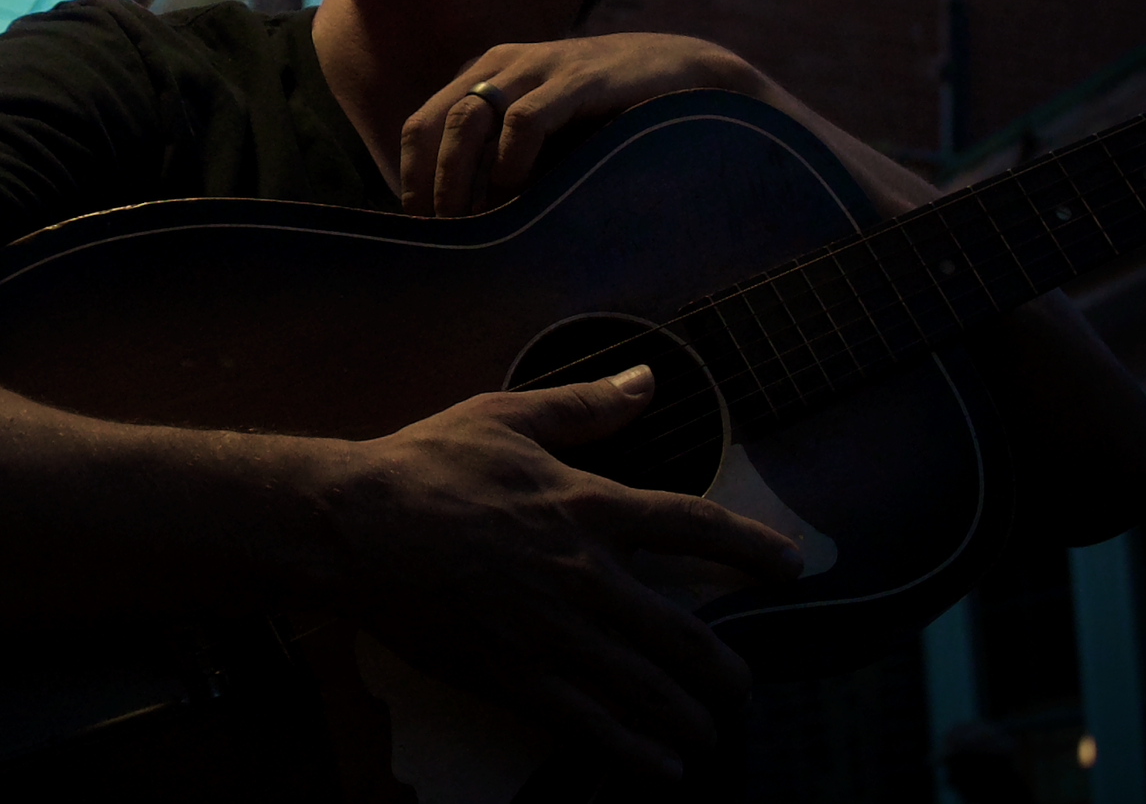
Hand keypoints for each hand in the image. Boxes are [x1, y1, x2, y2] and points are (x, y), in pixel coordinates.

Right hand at [326, 365, 801, 779]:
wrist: (354, 528)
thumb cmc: (425, 465)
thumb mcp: (508, 417)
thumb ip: (585, 406)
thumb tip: (647, 381)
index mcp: (587, 505)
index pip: (694, 528)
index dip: (752, 548)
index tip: (791, 567)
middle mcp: (584, 574)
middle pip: (684, 631)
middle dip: (726, 668)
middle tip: (747, 687)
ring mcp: (552, 632)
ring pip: (646, 688)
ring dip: (692, 717)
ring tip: (715, 735)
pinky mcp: (515, 676)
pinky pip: (589, 726)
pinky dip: (634, 754)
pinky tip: (662, 771)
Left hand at [398, 33, 762, 215]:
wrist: (686, 74)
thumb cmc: (610, 117)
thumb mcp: (547, 136)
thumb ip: (504, 162)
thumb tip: (462, 226)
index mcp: (486, 76)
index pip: (421, 126)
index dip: (412, 180)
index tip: (420, 231)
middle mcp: (503, 65)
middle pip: (435, 125)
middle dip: (430, 187)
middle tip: (439, 237)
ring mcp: (539, 67)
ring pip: (468, 120)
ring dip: (459, 179)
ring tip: (470, 226)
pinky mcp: (579, 79)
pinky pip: (525, 120)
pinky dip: (512, 164)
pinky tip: (519, 198)